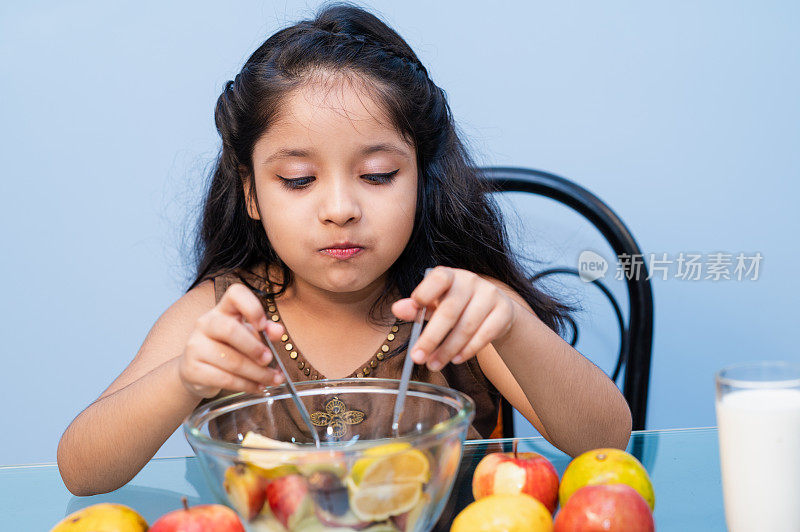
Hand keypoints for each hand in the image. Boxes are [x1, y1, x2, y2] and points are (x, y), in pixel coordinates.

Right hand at [178, 283, 284, 397]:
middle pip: (230, 330)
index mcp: (222, 310)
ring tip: (272, 379)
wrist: (195, 371)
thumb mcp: (247, 335)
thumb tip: (279, 331)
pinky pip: (224, 379)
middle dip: (254, 348)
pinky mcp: (192, 369)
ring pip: (231, 360)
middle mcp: (205, 324)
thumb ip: (264, 331)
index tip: (263, 325)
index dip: (252, 307)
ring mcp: (195, 346)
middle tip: (269, 360)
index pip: (235, 294)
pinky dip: (246, 385)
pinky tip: (258, 388)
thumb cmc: (226, 348)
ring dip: (257, 373)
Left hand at [391, 266, 516, 371]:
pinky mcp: (503, 311)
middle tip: (417, 358)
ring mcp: (490, 295)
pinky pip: (485, 335)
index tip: (415, 309)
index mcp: (449, 275)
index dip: (425, 292)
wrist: (495, 309)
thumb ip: (416, 308)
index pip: (438, 278)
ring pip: (466, 327)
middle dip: (431, 338)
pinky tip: (455, 359)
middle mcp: (470, 281)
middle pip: (450, 311)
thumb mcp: (434, 305)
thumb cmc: (457, 306)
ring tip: (434, 363)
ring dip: (448, 349)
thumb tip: (397, 308)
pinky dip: (468, 350)